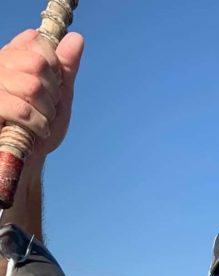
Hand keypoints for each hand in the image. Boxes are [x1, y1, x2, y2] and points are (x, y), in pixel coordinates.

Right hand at [0, 29, 83, 159]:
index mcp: (11, 57)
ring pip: (32, 86)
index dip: (54, 70)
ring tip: (40, 124)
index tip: (52, 91)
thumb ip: (65, 69)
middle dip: (52, 93)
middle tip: (46, 111)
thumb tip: (76, 39)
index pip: (39, 43)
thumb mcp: (58, 99)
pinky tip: (36, 132)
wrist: (24, 162)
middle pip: (38, 63)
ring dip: (45, 112)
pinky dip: (36, 124)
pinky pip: (20, 108)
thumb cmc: (38, 132)